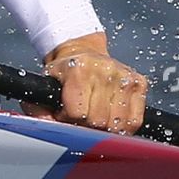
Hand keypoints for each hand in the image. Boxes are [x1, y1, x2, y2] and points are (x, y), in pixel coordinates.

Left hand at [21, 32, 147, 133]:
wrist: (82, 50)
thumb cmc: (63, 71)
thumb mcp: (45, 84)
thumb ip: (39, 107)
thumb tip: (46, 125)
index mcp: (78, 68)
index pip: (77, 113)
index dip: (67, 119)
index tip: (64, 112)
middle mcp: (105, 69)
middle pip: (98, 121)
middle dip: (85, 125)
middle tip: (79, 115)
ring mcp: (125, 75)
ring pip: (118, 125)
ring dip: (104, 128)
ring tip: (93, 114)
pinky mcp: (139, 82)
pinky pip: (134, 121)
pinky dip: (122, 126)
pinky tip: (110, 117)